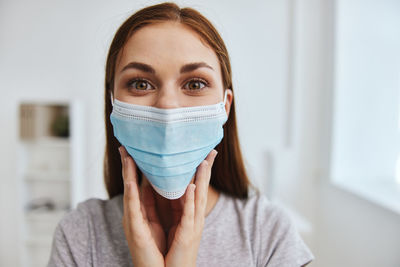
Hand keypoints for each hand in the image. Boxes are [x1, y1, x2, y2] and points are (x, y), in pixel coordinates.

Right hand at [119, 146, 164, 266]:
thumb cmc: (162, 251)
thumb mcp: (165, 224)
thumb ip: (163, 207)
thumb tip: (167, 188)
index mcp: (146, 211)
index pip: (143, 184)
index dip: (140, 167)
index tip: (139, 150)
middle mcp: (137, 214)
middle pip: (133, 184)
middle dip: (130, 165)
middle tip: (125, 146)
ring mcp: (134, 222)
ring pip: (130, 193)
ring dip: (128, 174)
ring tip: (126, 156)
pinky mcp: (135, 231)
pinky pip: (134, 210)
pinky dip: (132, 195)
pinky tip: (132, 182)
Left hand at [165, 149, 217, 266]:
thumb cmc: (172, 252)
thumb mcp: (172, 225)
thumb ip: (171, 208)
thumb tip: (164, 189)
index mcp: (190, 215)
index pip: (196, 188)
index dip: (200, 171)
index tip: (203, 155)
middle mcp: (195, 218)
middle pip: (202, 189)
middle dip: (207, 170)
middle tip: (211, 151)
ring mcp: (193, 226)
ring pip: (198, 198)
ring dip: (202, 179)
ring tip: (204, 161)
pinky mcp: (187, 235)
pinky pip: (189, 214)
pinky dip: (190, 199)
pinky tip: (191, 186)